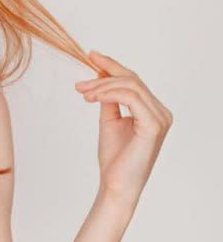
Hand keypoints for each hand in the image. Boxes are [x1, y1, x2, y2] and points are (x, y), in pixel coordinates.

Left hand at [74, 51, 172, 206]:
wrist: (116, 186)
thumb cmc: (114, 159)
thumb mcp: (110, 121)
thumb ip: (109, 100)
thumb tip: (101, 78)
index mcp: (152, 111)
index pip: (133, 81)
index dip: (112, 66)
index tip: (91, 56)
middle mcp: (161, 112)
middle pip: (132, 79)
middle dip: (103, 75)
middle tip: (79, 83)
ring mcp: (160, 118)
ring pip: (131, 86)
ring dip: (102, 86)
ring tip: (82, 92)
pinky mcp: (153, 125)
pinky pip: (130, 97)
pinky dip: (109, 93)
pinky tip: (92, 98)